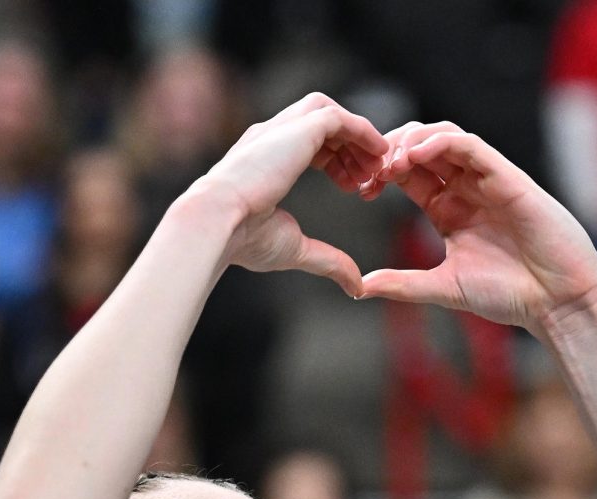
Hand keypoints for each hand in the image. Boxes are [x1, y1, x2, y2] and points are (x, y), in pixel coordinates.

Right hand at [194, 93, 388, 293]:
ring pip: (328, 112)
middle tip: (369, 177)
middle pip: (318, 121)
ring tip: (376, 166)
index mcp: (263, 158)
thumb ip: (329, 261)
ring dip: (357, 136)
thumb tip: (356, 287)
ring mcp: (282, 129)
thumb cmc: (242, 238)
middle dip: (348, 147)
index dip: (335, 161)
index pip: (305, 143)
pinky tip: (378, 152)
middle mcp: (270, 137)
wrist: (217, 222)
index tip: (353, 186)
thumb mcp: (296, 248)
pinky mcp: (298, 129)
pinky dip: (363, 131)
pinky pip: (338, 118)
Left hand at [358, 122, 596, 334]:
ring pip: (443, 136)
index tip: (362, 189)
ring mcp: (486, 180)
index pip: (408, 173)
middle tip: (371, 171)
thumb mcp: (444, 287)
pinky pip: (470, 145)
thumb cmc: (510, 295)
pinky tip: (418, 154)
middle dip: (390, 150)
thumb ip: (404, 284)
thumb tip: (361, 287)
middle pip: (420, 147)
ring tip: (391, 161)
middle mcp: (466, 189)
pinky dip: (441, 142)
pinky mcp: (507, 177)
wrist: (556, 301)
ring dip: (412, 140)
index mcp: (449, 209)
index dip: (381, 172)